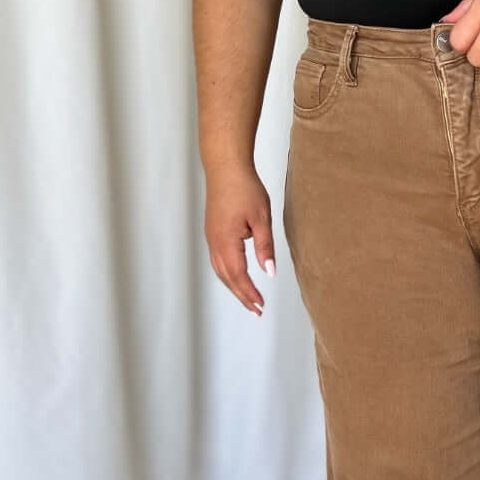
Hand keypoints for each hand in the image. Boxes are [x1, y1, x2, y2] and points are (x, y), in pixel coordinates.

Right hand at [204, 162, 275, 316]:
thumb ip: (265, 247)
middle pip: (227, 277)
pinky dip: (228, 274)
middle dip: (242, 295)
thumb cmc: (244, 188)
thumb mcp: (262, 218)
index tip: (261, 306)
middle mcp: (215, 242)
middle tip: (256, 310)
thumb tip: (269, 271)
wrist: (226, 168)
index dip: (249, 293)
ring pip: (220, 270)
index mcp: (226, 241)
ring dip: (234, 286)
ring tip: (248, 299)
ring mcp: (211, 238)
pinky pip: (218, 260)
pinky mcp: (212, 232)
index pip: (238, 275)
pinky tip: (237, 277)